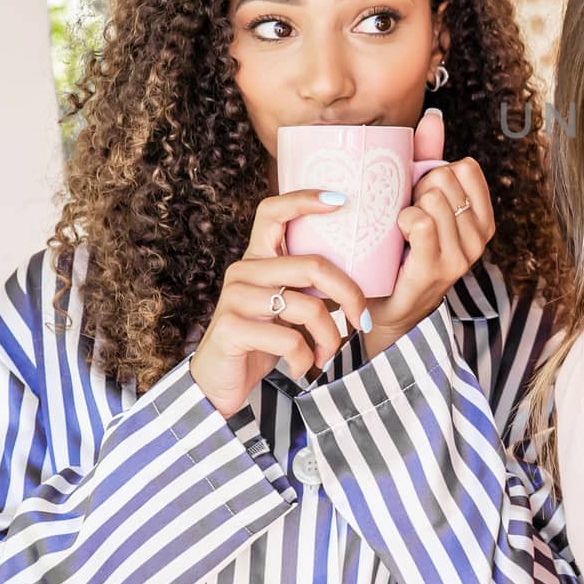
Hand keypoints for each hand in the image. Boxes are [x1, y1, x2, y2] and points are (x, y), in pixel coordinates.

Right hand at [189, 190, 370, 417]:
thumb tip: (363, 269)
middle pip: (313, 265)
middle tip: (361, 320)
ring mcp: (235, 298)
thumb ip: (308, 285)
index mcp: (258, 259)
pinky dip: (306, 358)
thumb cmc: (264, 341)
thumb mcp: (287, 306)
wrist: (219, 384)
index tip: (342, 199)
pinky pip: (289, 339)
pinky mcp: (231, 329)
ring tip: (328, 355)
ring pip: (307, 306)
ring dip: (330, 337)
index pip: (273, 211)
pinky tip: (303, 368)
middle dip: (349, 294)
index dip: (305, 199)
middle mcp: (244, 271)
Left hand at [363, 108, 496, 357]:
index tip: (422, 193)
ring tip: (401, 228)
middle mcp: (479, 236)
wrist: (388, 307)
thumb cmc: (402, 249)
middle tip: (406, 213)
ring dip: (408, 205)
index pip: (466, 168)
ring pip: (433, 198)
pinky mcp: (438, 268)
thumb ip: (428, 158)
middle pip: (446, 178)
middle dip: (419, 187)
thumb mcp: (419, 199)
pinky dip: (403, 221)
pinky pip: (420, 222)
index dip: (438, 171)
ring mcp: (462, 254)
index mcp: (481, 217)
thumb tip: (433, 115)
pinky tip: (398, 236)